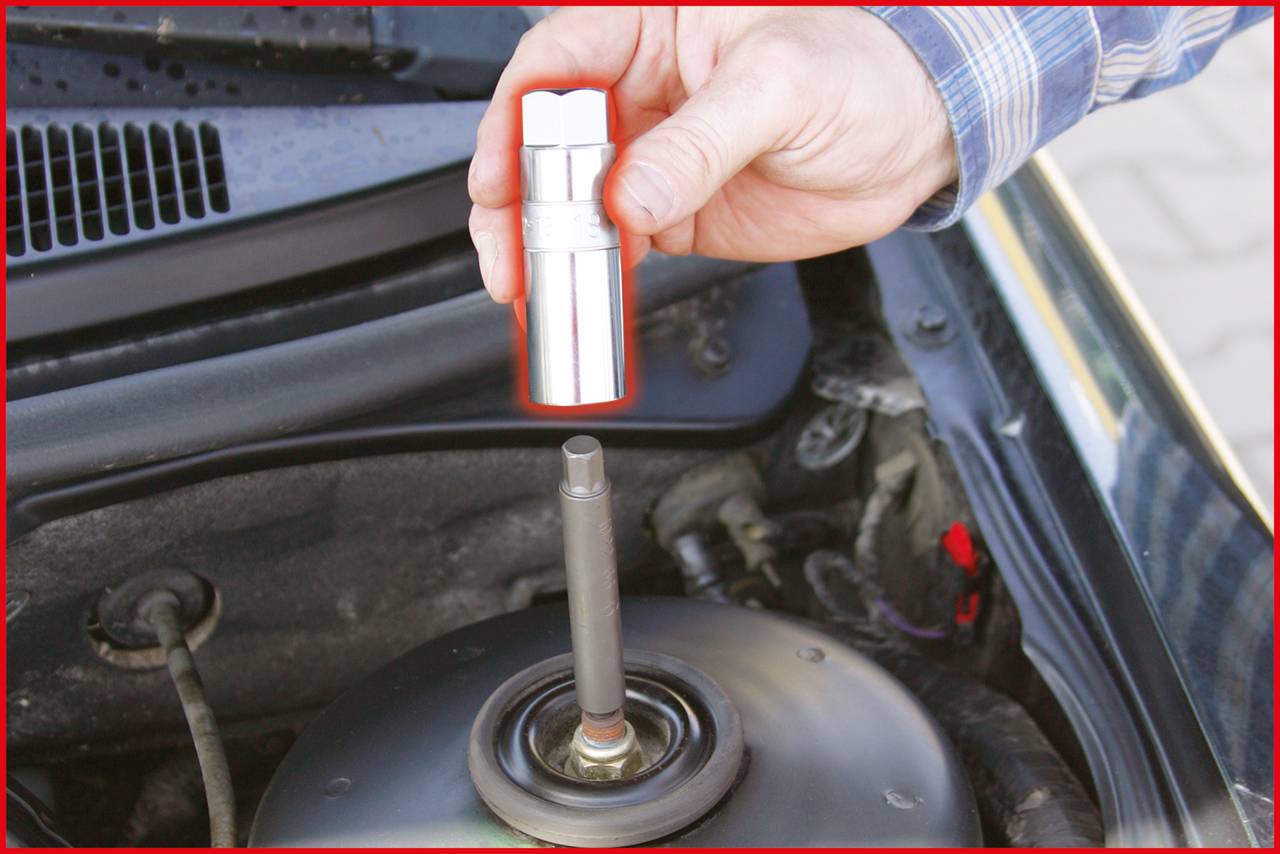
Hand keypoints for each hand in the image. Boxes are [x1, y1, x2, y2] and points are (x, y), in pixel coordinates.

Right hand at [468, 6, 956, 304]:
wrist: (917, 134)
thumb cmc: (863, 68)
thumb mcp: (779, 86)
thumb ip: (700, 143)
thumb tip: (631, 197)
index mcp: (650, 29)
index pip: (555, 68)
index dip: (514, 124)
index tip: (501, 179)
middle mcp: (641, 92)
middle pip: (545, 144)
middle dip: (515, 201)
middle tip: (508, 254)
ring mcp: (655, 158)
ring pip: (572, 201)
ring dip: (547, 247)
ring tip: (533, 287)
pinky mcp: (676, 213)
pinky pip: (619, 244)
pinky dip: (597, 273)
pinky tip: (582, 293)